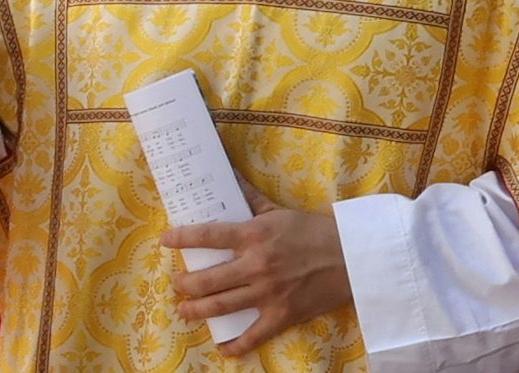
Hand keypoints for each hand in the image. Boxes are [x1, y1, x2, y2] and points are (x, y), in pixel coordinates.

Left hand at [161, 180, 352, 355]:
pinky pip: (253, 335)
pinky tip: (223, 347)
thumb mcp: (278, 211)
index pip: (208, 236)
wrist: (353, 258)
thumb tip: (227, 171)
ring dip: (196, 311)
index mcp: (253, 235)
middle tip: (176, 284)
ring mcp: (267, 293)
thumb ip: (248, 196)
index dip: (182, 238)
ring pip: (220, 306)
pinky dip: (235, 345)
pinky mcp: (282, 315)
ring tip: (184, 310)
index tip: (165, 241)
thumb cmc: (314, 231)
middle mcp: (255, 265)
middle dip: (184, 284)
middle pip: (206, 279)